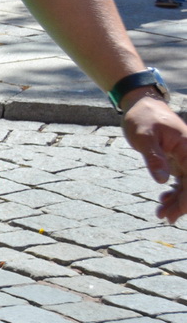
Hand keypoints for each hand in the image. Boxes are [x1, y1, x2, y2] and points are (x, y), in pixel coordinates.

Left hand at [120, 94, 186, 222]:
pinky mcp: (177, 160)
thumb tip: (163, 181)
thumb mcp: (144, 137)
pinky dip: (174, 192)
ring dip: (177, 201)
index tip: (180, 211)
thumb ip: (154, 158)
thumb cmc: (142, 117)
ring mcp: (185, 158)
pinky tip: (163, 200)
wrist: (140, 105)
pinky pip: (181, 180)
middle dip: (182, 204)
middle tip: (165, 218)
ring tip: (161, 213)